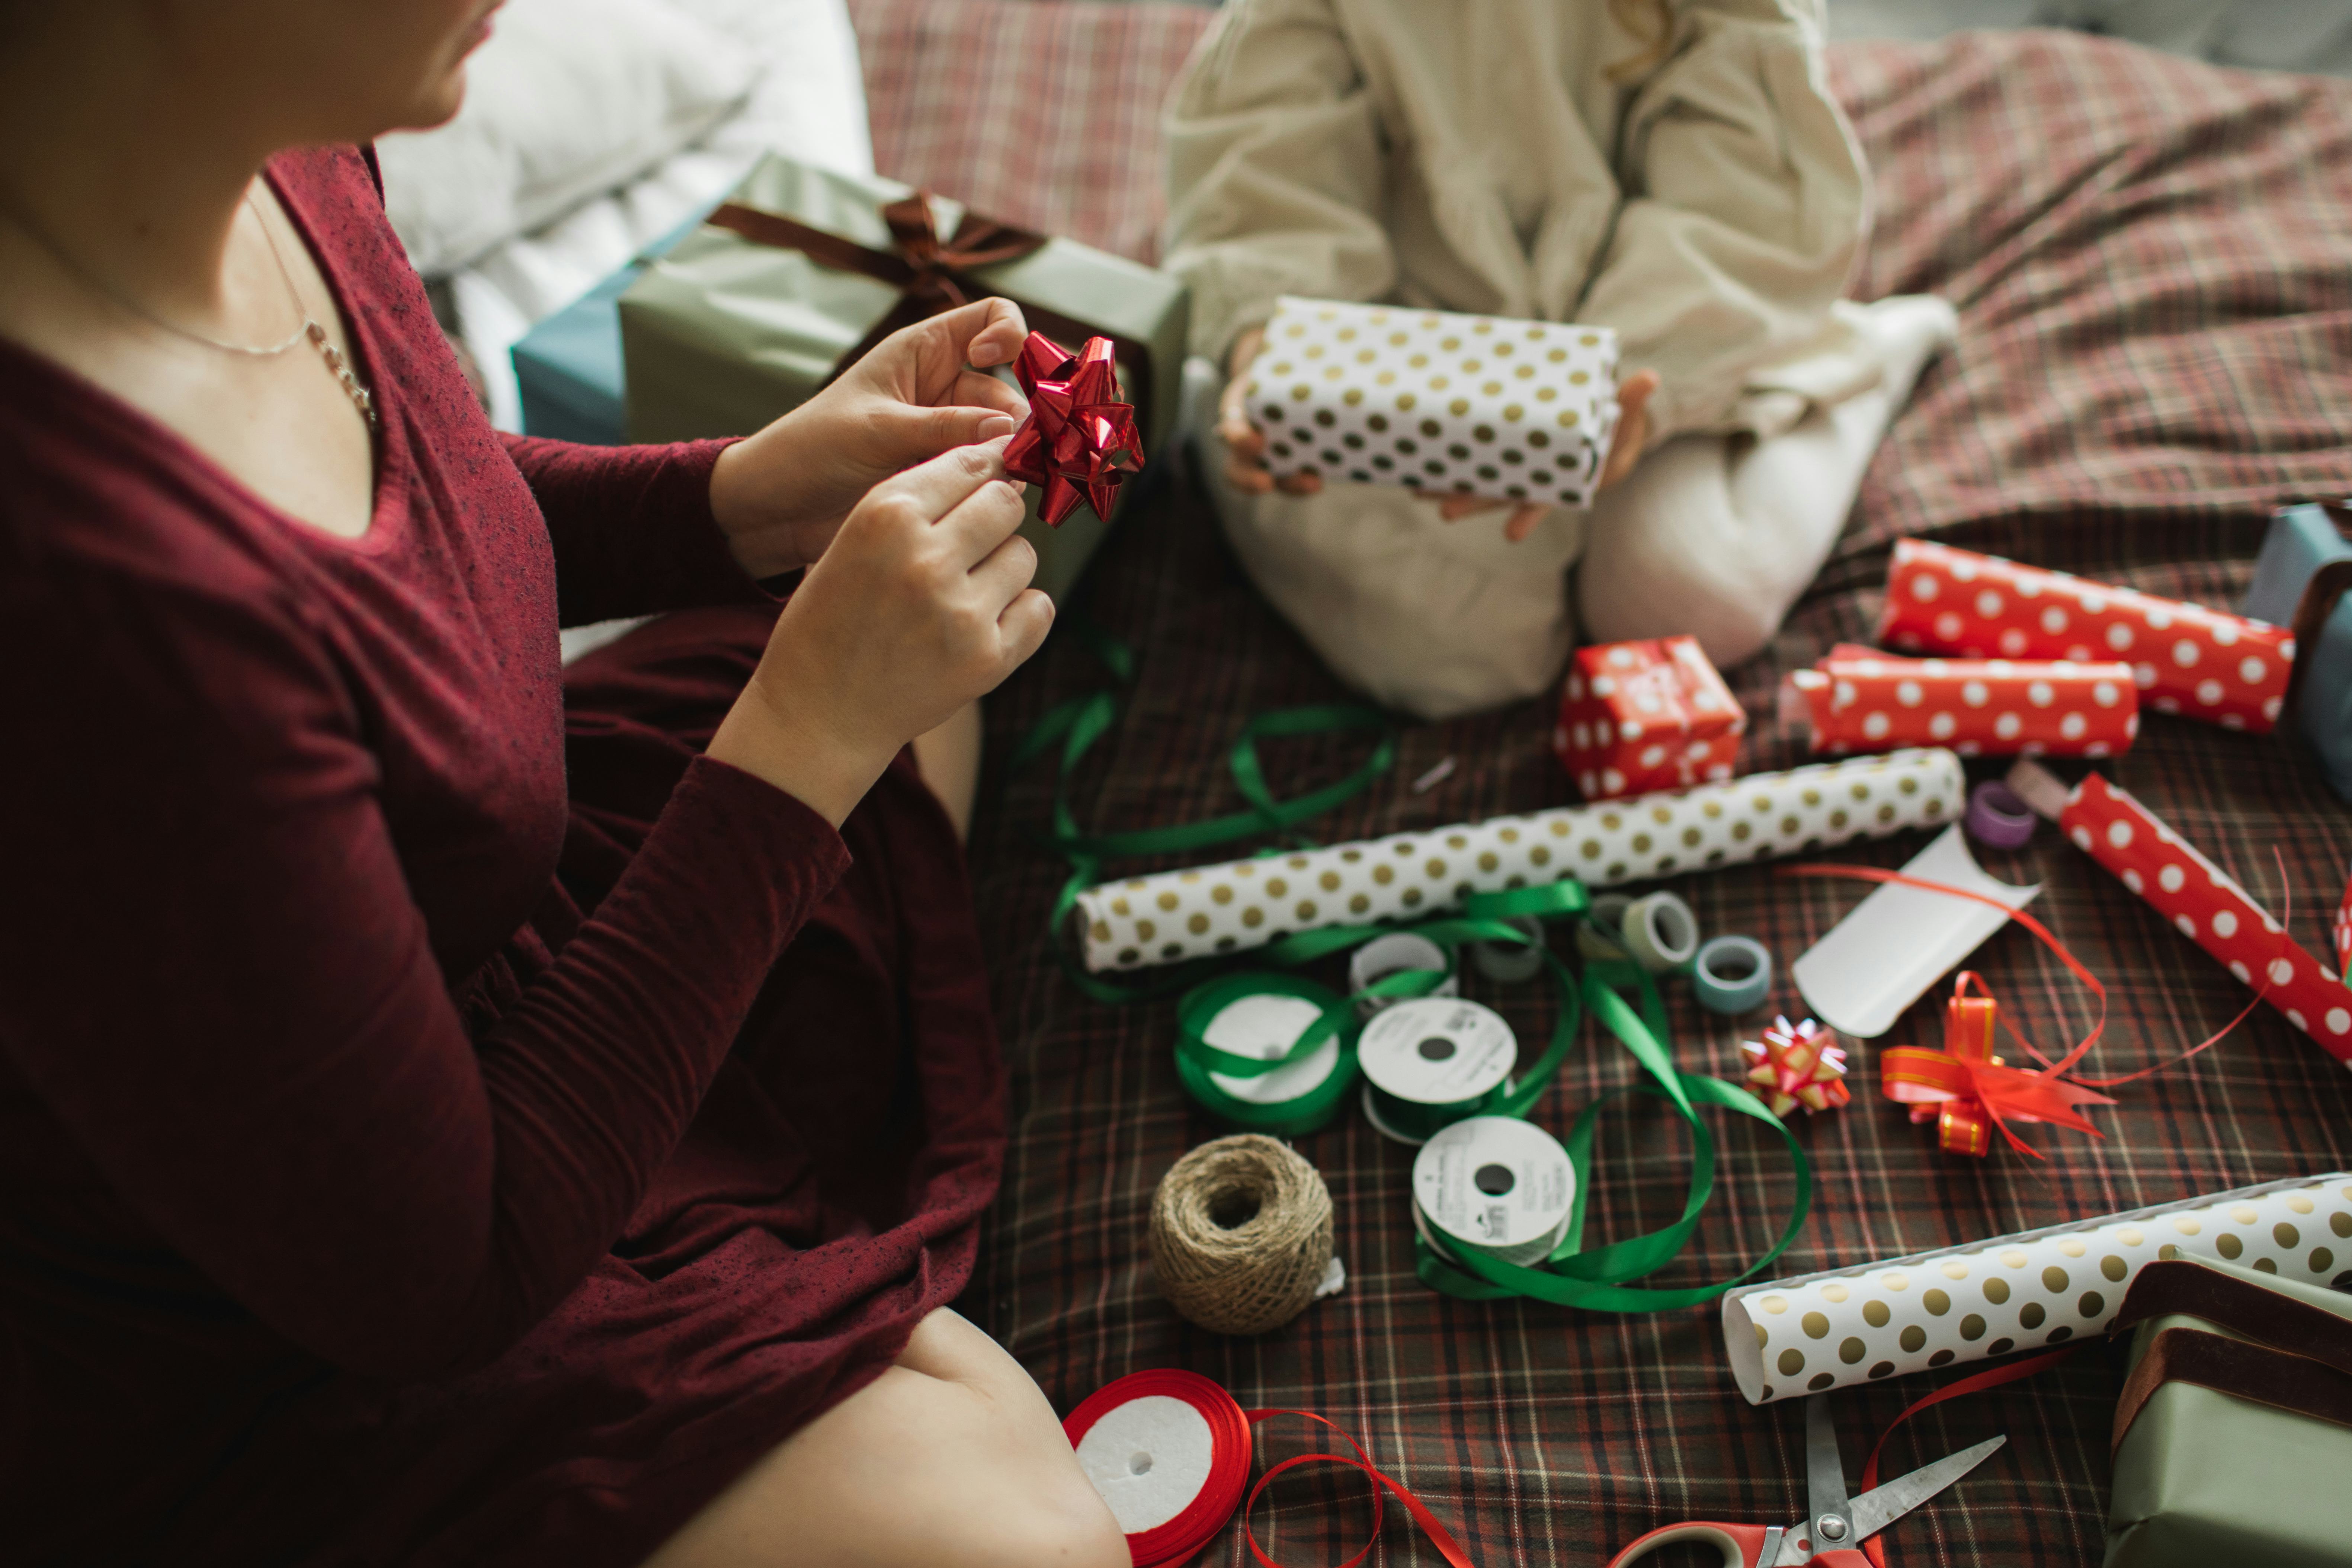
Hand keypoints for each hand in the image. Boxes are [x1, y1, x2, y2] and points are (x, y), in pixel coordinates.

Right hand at [706, 436, 1051, 824]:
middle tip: (973, 542)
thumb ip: (917, 502)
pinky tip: (980, 625)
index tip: (986, 481)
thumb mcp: (851, 541)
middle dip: (995, 516)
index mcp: (885, 517)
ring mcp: (961, 612)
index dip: (982, 470)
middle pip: (1006, 503)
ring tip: (960, 594)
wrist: (819, 714)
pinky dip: (1019, 613)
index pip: (968, 463)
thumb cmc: (832, 620)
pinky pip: (1039, 608)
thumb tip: (998, 460)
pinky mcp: (988, 659)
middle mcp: (926, 559)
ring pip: (1024, 555)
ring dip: (1003, 568)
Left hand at [707, 298, 1033, 577]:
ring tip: (996, 482)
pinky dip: (994, 483)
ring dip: (1006, 457)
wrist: (777, 507)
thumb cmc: (811, 449)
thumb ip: (946, 428)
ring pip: (1003, 437)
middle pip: (1007, 390)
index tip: (990, 361)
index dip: (1007, 333)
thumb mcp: (878, 429)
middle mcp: (942, 388)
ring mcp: (947, 433)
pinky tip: (984, 500)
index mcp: (922, 352)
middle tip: (1013, 453)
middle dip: (1015, 419)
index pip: (990, 318)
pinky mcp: (944, 474)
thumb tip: (1009, 430)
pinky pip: (987, 471)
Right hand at [1215, 325, 1323, 497]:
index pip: (1229, 425)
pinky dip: (1307, 481)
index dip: (1237, 436)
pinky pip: (1293, 477)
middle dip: (1248, 478)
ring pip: (1264, 479)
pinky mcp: (1291, 459)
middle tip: (1266, 482)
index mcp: (1239, 406)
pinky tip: (1328, 474)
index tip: (1256, 439)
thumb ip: (1296, 346)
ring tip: (1312, 483)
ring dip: (1287, 485)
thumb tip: (1345, 325)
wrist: (1287, 367)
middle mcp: (1248, 435)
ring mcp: (1268, 452)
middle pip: (1237, 466)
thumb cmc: (1282, 358)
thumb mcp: (1281, 349)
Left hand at [1431, 369, 1659, 541]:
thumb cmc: (1618, 425)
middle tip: (1443, 510)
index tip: (1513, 533)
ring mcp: (1521, 466)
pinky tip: (1423, 461)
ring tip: (1418, 488)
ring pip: (1483, 479)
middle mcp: (1539, 476)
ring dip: (1452, 485)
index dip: (1530, 514)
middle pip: (1503, 494)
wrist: (1603, 424)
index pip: (1547, 498)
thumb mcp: (1627, 415)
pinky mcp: (1508, 450)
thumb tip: (1648, 378)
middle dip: (1474, 502)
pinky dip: (1453, 461)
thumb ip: (1631, 401)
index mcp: (1569, 475)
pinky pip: (1477, 458)